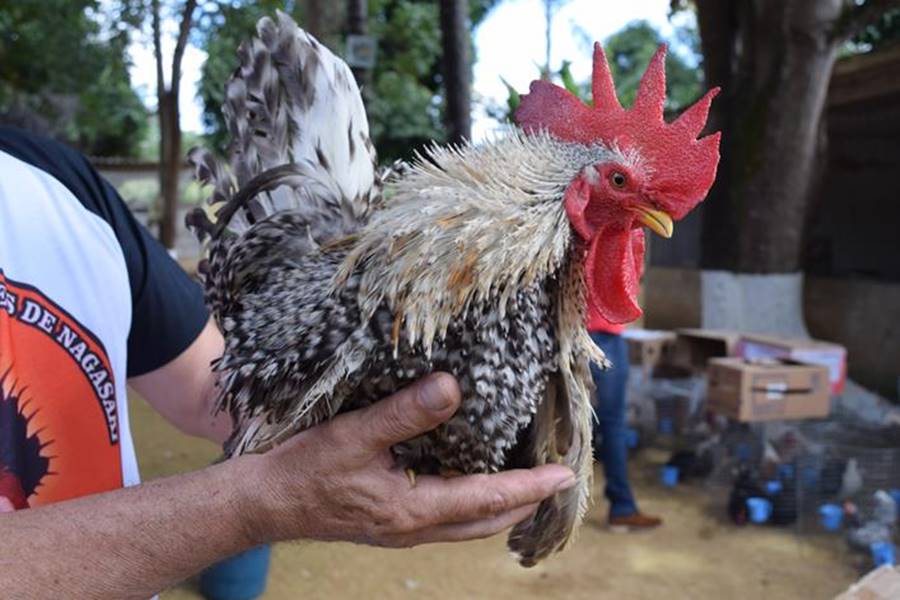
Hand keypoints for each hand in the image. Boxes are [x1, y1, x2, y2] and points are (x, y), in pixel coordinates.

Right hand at [239, 373, 575, 547]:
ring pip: (468, 523)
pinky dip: (471, 502)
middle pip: (486, 521)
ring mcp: (402, 530)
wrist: (263, 504)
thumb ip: (406, 413)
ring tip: (524, 480)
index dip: (530, 486)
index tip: (565, 474)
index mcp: (414, 511)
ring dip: (499, 504)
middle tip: (553, 479)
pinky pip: (446, 518)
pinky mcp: (390, 522)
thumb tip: (453, 388)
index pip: (488, 499)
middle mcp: (415, 528)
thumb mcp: (354, 435)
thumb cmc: (303, 471)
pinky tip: (469, 478)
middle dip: (524, 502)